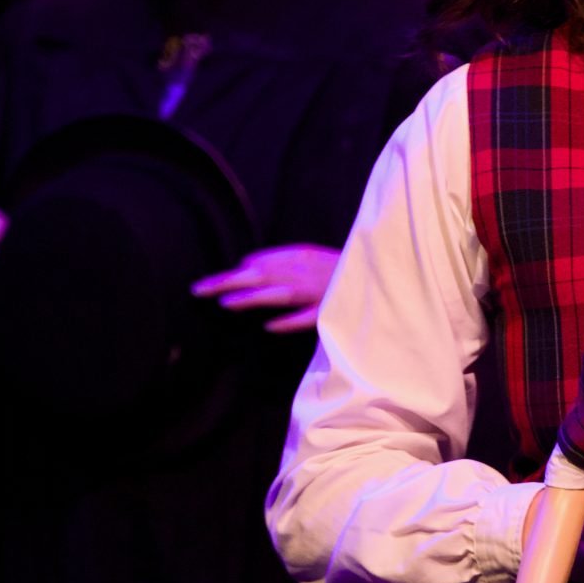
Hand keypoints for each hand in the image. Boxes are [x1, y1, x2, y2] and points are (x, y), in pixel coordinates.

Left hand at [191, 244, 339, 333]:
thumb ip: (280, 258)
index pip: (257, 266)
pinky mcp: (334, 309)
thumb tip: (245, 262)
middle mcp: (306, 272)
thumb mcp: (309, 257)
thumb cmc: (341, 268)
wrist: (385, 272)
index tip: (203, 288)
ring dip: (255, 297)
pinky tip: (271, 326)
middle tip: (198, 291)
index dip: (229, 276)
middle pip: (261, 277)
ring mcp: (320, 290)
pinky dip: (292, 320)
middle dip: (229, 283)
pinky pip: (312, 316)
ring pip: (282, 293)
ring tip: (226, 303)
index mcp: (299, 258)